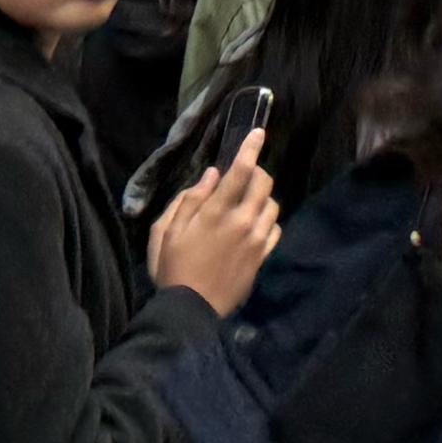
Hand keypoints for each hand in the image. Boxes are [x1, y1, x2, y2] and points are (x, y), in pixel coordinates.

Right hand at [146, 142, 282, 315]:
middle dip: (256, 172)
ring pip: (273, 204)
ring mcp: (256, 239)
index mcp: (215, 212)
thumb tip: (212, 175)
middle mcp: (242, 221)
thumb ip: (189, 200)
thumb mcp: (166, 231)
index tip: (259, 133)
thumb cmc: (173, 268)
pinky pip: (275, 228)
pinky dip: (267, 221)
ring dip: (262, 197)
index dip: (251, 148)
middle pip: (264, 183)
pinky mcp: (263, 255)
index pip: (240, 171)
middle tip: (243, 176)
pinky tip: (253, 225)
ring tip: (246, 203)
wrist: (191, 309)